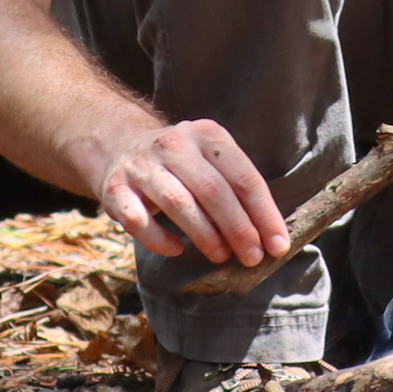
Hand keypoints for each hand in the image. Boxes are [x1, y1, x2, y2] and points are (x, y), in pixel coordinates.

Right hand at [81, 112, 288, 265]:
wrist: (118, 146)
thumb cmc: (180, 164)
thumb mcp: (209, 159)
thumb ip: (235, 189)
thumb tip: (268, 235)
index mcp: (206, 135)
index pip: (243, 176)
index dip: (263, 213)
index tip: (277, 244)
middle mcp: (174, 144)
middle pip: (213, 190)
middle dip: (238, 228)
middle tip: (253, 257)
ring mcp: (142, 166)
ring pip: (178, 202)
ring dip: (205, 235)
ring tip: (222, 256)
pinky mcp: (115, 189)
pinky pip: (139, 221)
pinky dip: (160, 240)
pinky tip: (177, 250)